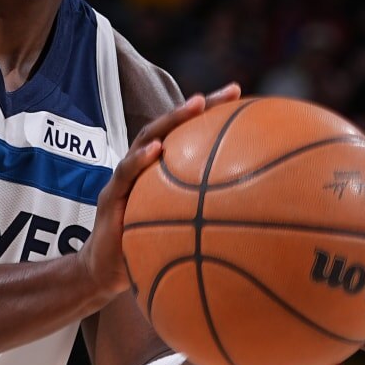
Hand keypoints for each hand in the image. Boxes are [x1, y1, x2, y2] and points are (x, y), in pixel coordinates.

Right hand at [80, 82, 242, 300]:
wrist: (104, 273)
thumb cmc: (146, 255)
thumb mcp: (182, 238)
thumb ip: (208, 225)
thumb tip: (260, 230)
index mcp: (161, 173)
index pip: (187, 136)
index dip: (214, 115)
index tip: (243, 97)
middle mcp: (143, 167)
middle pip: (170, 126)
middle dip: (199, 106)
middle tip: (231, 91)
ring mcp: (125, 178)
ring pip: (147, 138)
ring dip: (172, 120)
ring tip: (196, 105)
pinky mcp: (110, 195)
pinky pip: (126, 173)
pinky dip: (140, 160)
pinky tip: (156, 150)